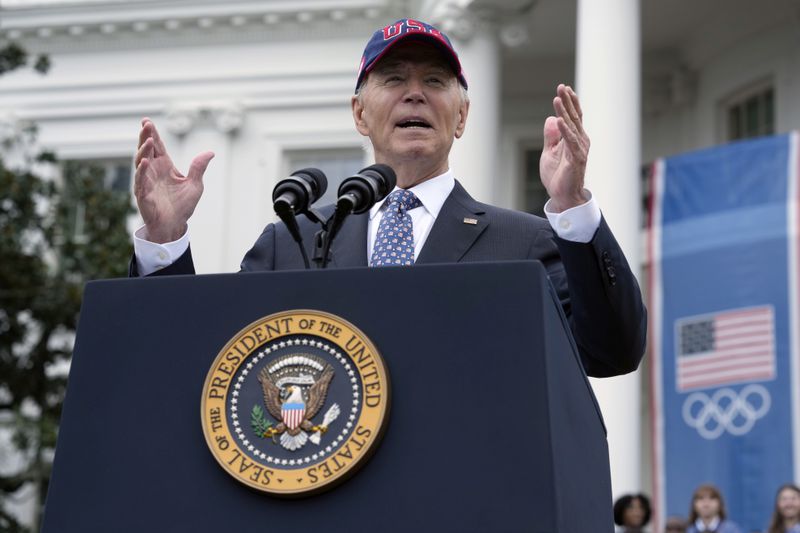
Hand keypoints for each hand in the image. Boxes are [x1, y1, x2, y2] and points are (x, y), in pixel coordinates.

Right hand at [133, 118, 213, 242]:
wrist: (175, 225)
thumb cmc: (182, 205)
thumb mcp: (195, 184)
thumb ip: (199, 168)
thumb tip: (211, 152)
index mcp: (164, 166)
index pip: (157, 146)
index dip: (153, 134)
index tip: (148, 121)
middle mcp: (153, 171)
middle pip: (146, 150)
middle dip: (145, 137)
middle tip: (146, 124)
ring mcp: (146, 182)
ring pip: (141, 162)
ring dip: (144, 151)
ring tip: (148, 141)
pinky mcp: (143, 194)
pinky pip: (141, 181)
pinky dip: (142, 172)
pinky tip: (145, 162)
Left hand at [540, 84, 589, 211]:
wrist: (563, 196)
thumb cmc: (558, 175)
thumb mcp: (550, 152)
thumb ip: (551, 136)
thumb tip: (552, 118)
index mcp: (574, 139)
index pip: (573, 116)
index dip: (569, 102)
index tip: (563, 88)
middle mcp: (580, 141)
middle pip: (574, 117)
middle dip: (568, 101)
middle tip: (561, 86)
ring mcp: (579, 149)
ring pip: (572, 126)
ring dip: (564, 111)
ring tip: (558, 98)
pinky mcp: (576, 159)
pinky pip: (570, 142)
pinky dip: (564, 130)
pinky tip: (559, 119)